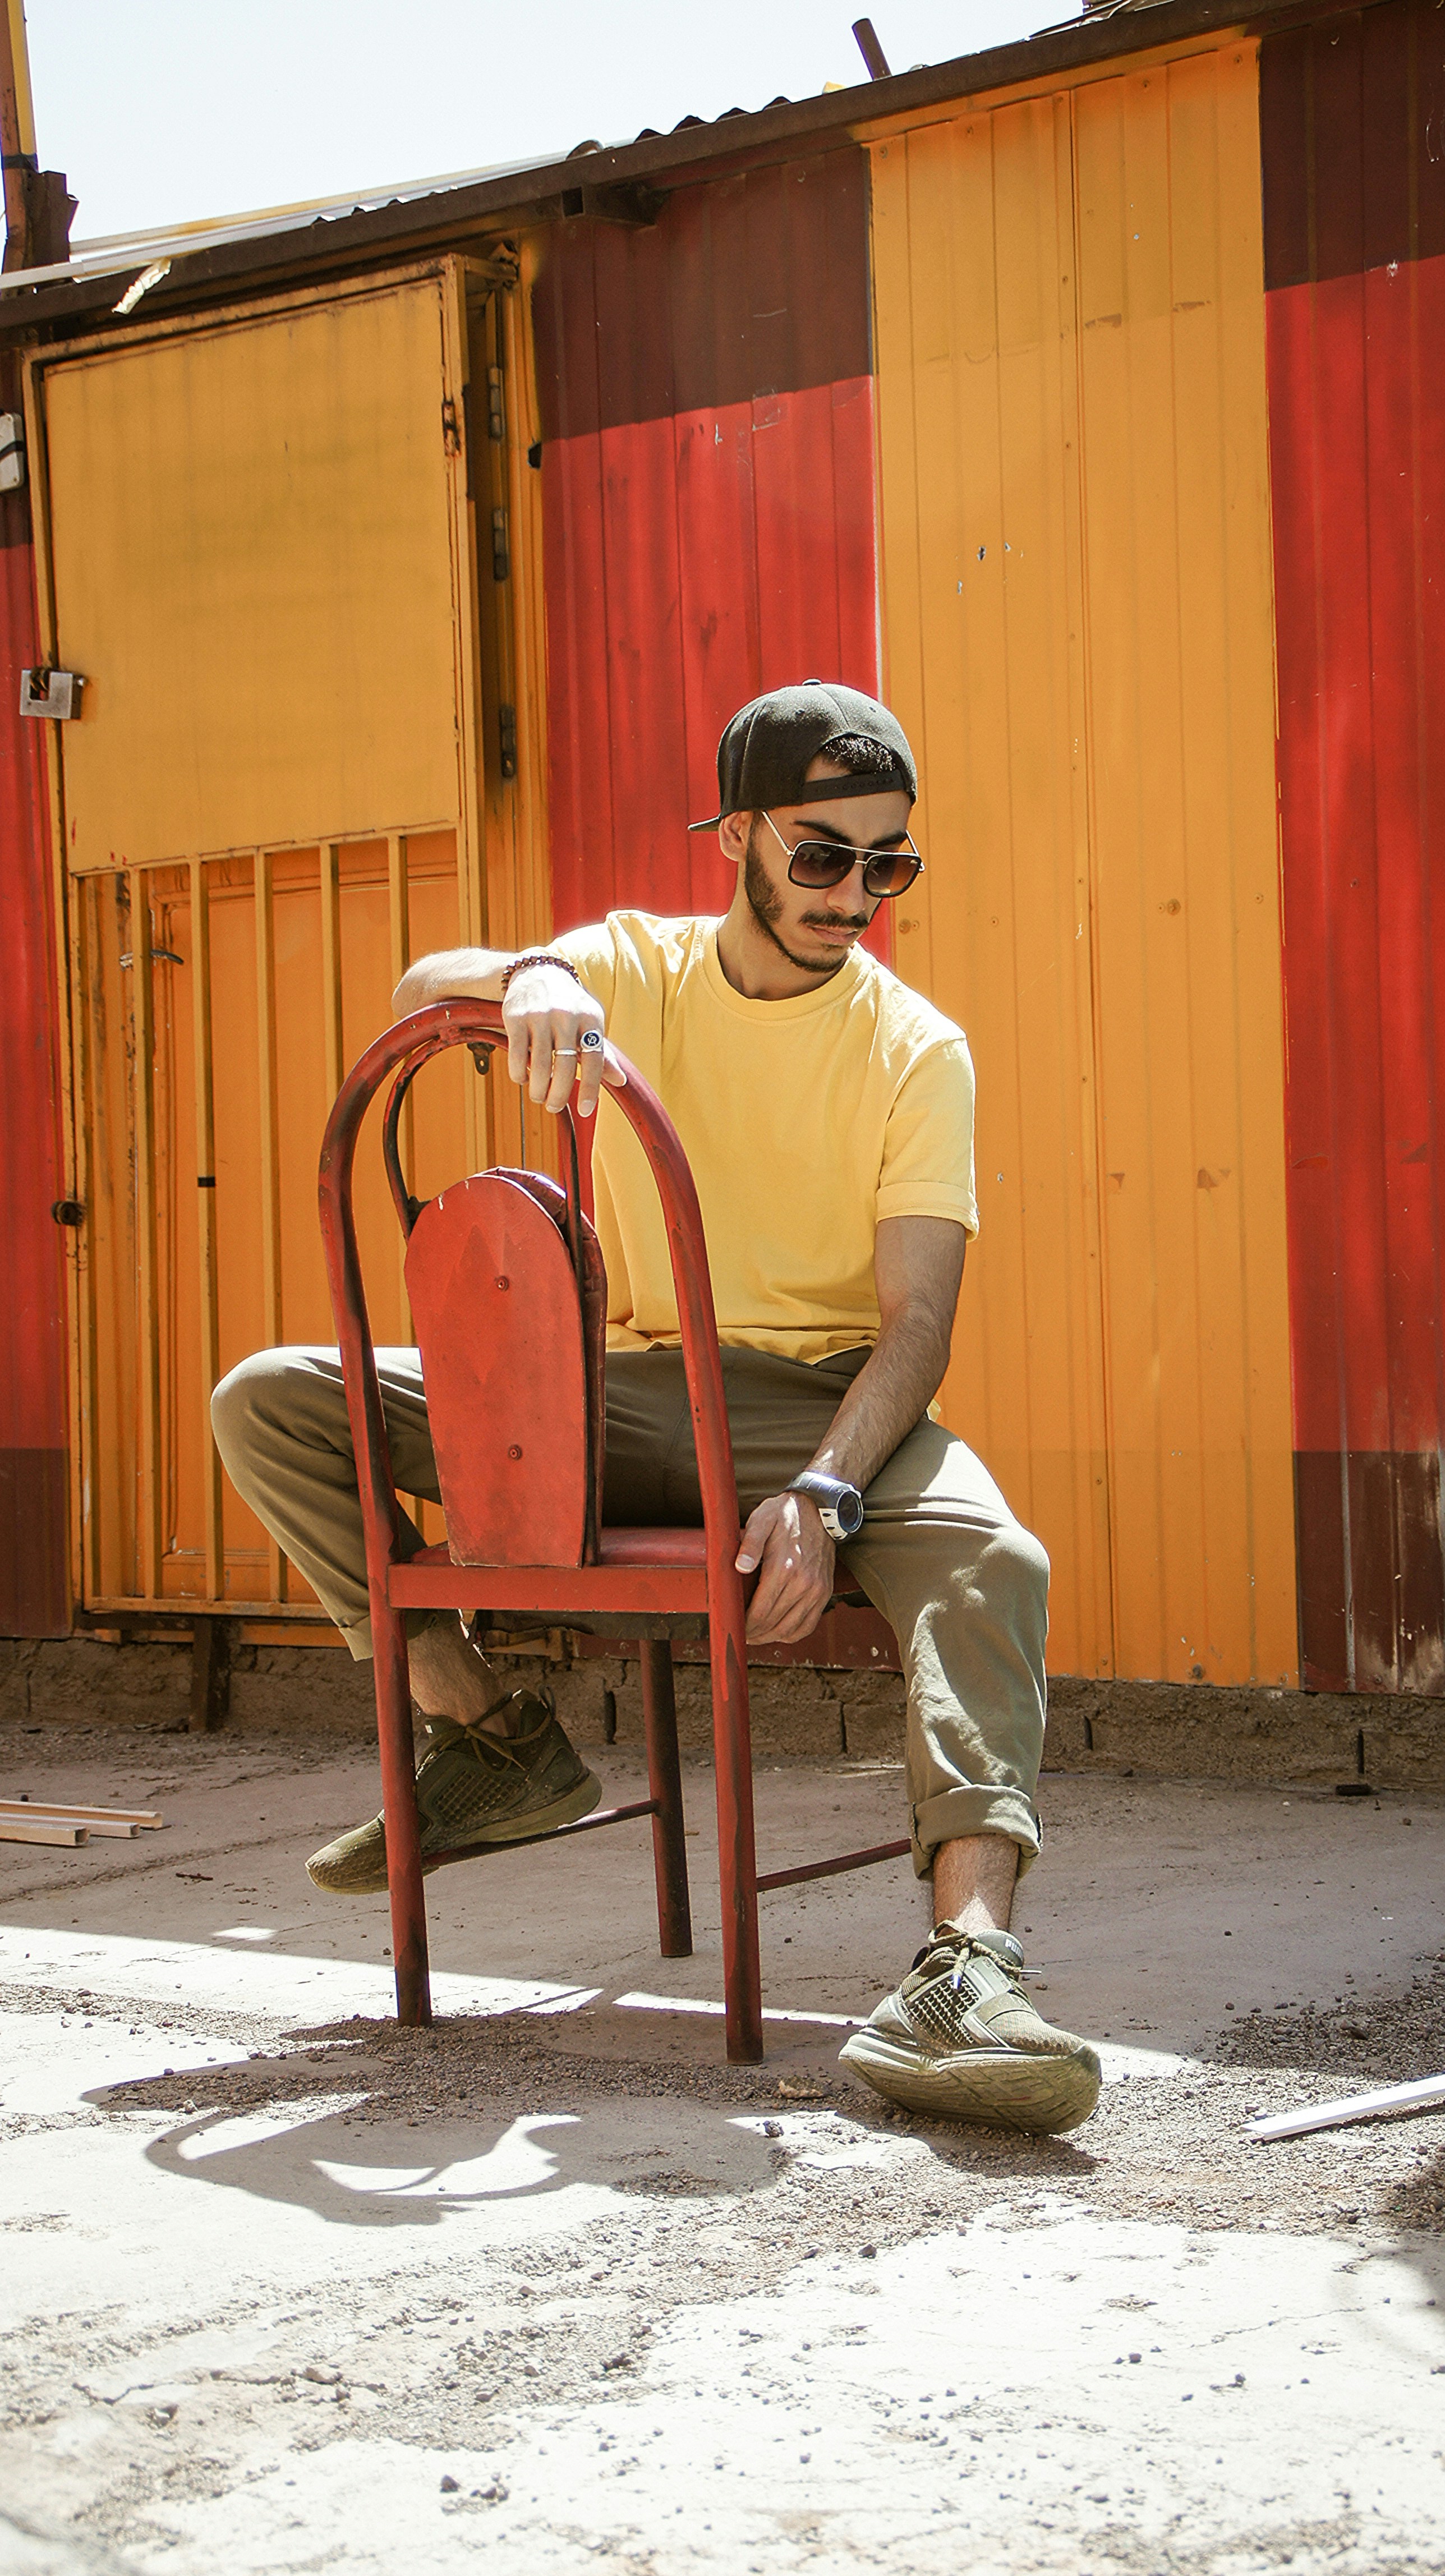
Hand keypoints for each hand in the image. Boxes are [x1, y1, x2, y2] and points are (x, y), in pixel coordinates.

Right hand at [502, 965, 614, 1117]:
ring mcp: (540, 1015)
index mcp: (591, 1018)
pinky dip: (518, 1073)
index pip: (594, 1060)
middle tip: (553, 1106)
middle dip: (558, 1095)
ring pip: (539, 1064)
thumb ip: (603, 1052)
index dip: (591, 1088)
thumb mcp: (590, 1022)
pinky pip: (517, 1054)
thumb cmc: (569, 1006)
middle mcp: (567, 1015)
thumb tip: (621, 1081)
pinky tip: (522, 1079)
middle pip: (564, 1067)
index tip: (586, 1111)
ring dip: (537, 1089)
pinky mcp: (516, 1016)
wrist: (538, 972)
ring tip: (538, 1096)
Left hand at [736, 1493, 834, 1644]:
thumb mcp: (762, 1519)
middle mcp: (803, 1583)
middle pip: (773, 1624)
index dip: (745, 1624)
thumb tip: (740, 1566)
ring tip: (756, 1635)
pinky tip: (778, 1632)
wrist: (820, 1510)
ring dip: (770, 1637)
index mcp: (783, 1567)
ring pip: (790, 1629)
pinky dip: (792, 1634)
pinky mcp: (825, 1592)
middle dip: (755, 1633)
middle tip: (741, 1634)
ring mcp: (817, 1590)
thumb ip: (749, 1544)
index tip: (735, 1626)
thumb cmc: (785, 1514)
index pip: (760, 1611)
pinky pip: (809, 1625)